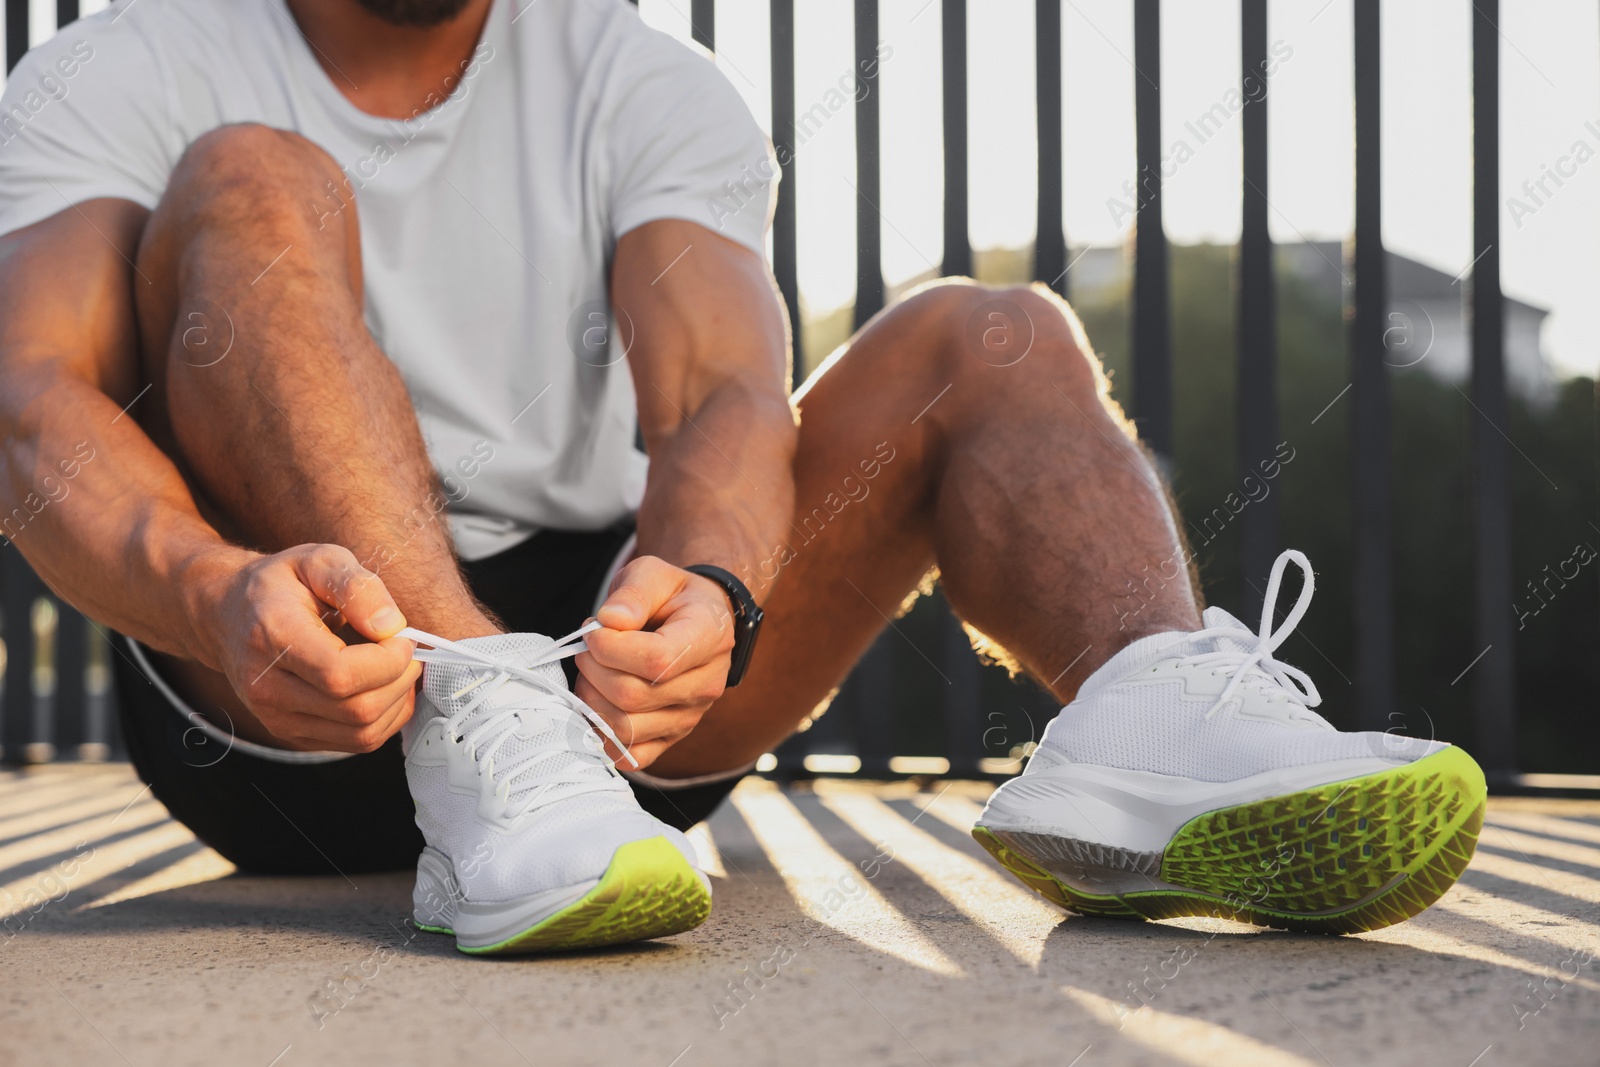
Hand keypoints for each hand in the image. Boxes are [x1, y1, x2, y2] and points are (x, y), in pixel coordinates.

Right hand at [193, 544, 420, 751]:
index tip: (403, 637)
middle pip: (356, 710)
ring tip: (398, 668)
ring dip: (397, 703)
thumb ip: (356, 586)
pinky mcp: (291, 734)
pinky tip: (383, 686)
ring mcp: (276, 718)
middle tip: (409, 652)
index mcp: (272, 637)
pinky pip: (355, 742)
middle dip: (400, 681)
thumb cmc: (279, 584)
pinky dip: (385, 718)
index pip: (341, 674)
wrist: (228, 614)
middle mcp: (266, 687)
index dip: (387, 661)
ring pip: (361, 734)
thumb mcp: (317, 560)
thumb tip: (391, 625)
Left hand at [576, 555, 735, 768]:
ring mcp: (691, 716)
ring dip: (591, 697)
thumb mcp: (654, 573)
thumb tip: (609, 621)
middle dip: (593, 669)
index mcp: (710, 637)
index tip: (595, 629)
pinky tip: (597, 701)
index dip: (611, 648)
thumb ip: (633, 593)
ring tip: (592, 669)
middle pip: (633, 696)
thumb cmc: (672, 595)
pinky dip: (602, 734)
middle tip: (587, 645)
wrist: (695, 620)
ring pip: (625, 727)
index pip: (657, 660)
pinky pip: (630, 756)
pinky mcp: (672, 738)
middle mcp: (707, 683)